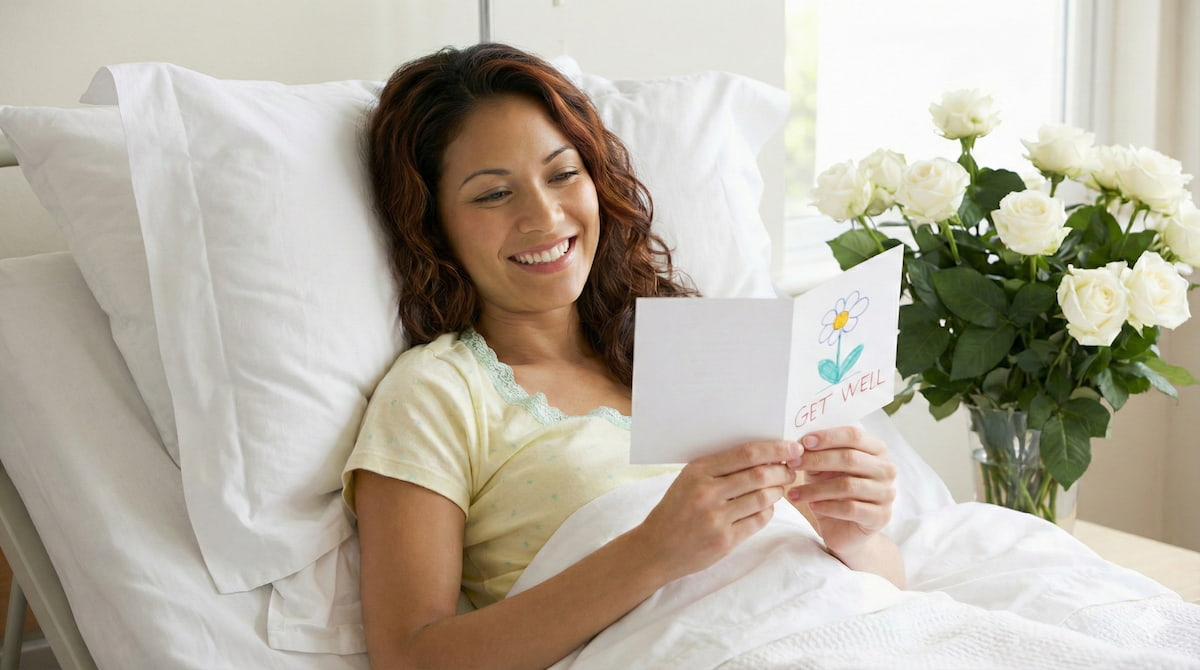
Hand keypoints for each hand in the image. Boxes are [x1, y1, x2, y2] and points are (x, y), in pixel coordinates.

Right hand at [635, 440, 800, 581]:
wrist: (656, 548)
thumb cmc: (675, 509)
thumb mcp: (688, 480)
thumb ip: (719, 468)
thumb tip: (764, 457)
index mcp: (698, 471)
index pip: (746, 454)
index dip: (775, 449)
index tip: (792, 448)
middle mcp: (707, 492)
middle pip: (759, 475)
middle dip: (782, 471)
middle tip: (790, 471)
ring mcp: (716, 518)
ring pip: (763, 498)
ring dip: (778, 491)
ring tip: (779, 489)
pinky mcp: (725, 541)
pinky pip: (758, 520)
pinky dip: (768, 511)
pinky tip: (764, 508)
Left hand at [786, 425, 896, 557]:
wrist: (844, 528)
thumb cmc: (833, 491)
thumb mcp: (824, 468)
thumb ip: (817, 453)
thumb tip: (797, 442)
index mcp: (876, 450)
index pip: (854, 435)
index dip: (828, 437)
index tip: (803, 442)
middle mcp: (886, 469)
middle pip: (850, 458)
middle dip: (817, 460)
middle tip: (792, 464)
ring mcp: (887, 493)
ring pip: (848, 485)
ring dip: (815, 488)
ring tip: (794, 493)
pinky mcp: (881, 516)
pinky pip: (851, 508)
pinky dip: (827, 506)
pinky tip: (811, 506)